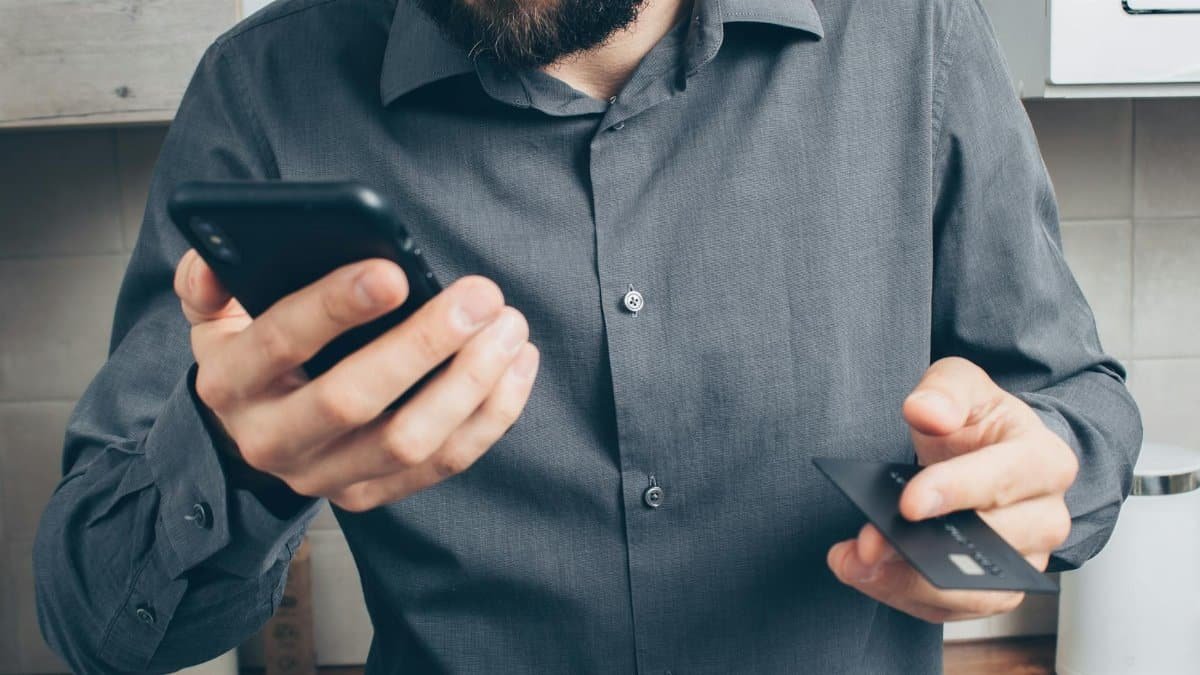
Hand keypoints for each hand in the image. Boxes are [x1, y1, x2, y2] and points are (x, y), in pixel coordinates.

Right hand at [174, 250, 539, 510]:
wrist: (253, 436)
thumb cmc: (253, 357)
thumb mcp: (215, 317)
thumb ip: (211, 280)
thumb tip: (215, 256)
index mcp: (231, 382)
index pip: (279, 342)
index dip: (335, 307)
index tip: (395, 272)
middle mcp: (273, 440)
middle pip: (354, 400)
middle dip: (425, 344)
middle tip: (480, 297)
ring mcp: (324, 477)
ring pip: (410, 440)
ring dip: (471, 382)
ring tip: (509, 327)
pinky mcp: (370, 495)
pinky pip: (443, 463)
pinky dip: (491, 416)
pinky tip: (518, 365)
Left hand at [826, 357, 1077, 621]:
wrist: (989, 454)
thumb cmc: (977, 422)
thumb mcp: (961, 386)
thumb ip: (944, 391)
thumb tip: (925, 411)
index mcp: (1044, 460)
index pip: (1003, 480)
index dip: (956, 492)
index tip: (908, 504)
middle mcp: (1046, 517)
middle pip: (993, 545)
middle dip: (924, 548)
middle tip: (867, 542)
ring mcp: (1025, 560)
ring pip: (975, 591)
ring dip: (908, 584)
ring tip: (855, 564)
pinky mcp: (996, 589)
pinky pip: (953, 608)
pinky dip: (904, 595)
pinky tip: (863, 574)